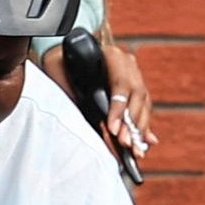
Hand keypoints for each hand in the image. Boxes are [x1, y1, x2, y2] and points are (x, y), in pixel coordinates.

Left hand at [34, 35, 157, 155]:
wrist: (67, 54)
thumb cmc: (62, 62)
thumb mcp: (60, 72)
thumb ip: (72, 92)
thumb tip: (86, 118)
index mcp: (112, 55)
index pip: (121, 85)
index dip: (119, 109)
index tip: (113, 129)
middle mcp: (128, 63)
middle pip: (138, 96)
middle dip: (131, 124)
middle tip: (125, 144)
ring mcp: (134, 75)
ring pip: (143, 104)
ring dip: (139, 129)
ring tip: (135, 150)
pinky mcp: (135, 88)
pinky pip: (143, 109)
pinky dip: (143, 127)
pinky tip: (145, 142)